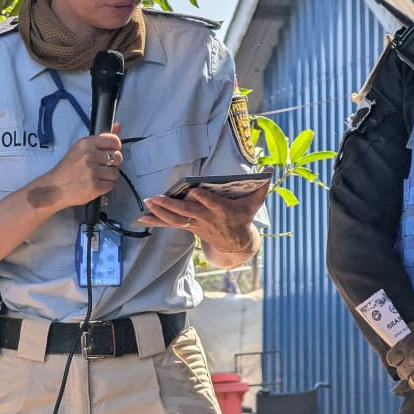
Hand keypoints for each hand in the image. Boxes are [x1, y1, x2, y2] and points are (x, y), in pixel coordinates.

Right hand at [36, 124, 122, 211]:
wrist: (54, 188)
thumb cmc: (67, 169)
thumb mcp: (80, 149)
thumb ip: (101, 139)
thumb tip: (118, 126)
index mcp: (85, 143)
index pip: (113, 140)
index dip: (115, 147)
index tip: (112, 151)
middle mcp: (89, 156)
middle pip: (117, 157)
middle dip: (112, 163)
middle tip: (100, 166)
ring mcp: (92, 172)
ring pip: (115, 173)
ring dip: (108, 176)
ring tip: (96, 177)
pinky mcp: (94, 187)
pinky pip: (110, 185)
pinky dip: (103, 187)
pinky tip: (93, 184)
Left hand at [136, 170, 269, 265]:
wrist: (236, 244)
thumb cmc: (243, 217)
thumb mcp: (255, 203)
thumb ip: (262, 185)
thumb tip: (271, 168)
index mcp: (222, 210)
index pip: (211, 204)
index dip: (203, 198)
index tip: (193, 190)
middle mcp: (206, 218)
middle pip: (187, 212)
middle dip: (171, 205)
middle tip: (156, 198)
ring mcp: (196, 224)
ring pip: (176, 219)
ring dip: (160, 212)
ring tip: (146, 203)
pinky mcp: (189, 227)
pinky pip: (171, 225)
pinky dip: (156, 221)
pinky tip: (142, 218)